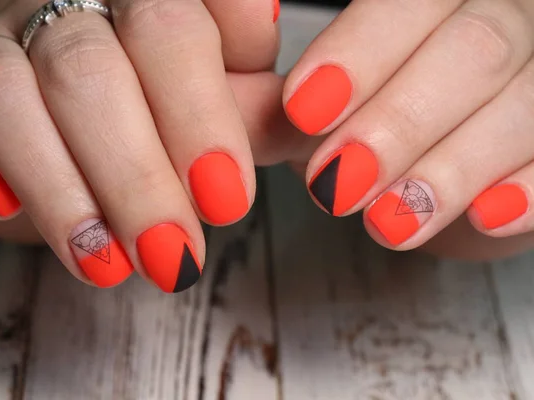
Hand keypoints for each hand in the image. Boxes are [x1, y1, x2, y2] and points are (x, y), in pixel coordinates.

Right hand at [0, 0, 279, 290]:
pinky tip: (0, 207)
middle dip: (135, 174)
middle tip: (176, 253)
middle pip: (89, 71)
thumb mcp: (230, 98)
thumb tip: (311, 115)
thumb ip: (260, 106)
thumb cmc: (172, 98)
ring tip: (106, 265)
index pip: (172, 29)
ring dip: (59, 191)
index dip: (199, 114)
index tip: (227, 200)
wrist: (97, 96)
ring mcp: (5, 51)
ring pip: (5, 95)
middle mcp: (69, 12)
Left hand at [283, 0, 533, 250]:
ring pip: (523, 103)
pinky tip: (485, 218)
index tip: (305, 109)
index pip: (409, 0)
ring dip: (450, 169)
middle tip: (337, 184)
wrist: (458, 162)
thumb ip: (279, 113)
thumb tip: (220, 116)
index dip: (360, 53)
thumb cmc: (387, 124)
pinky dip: (527, 190)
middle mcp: (504, 17)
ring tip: (389, 220)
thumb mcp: (328, 112)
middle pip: (475, 46)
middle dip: (400, 121)